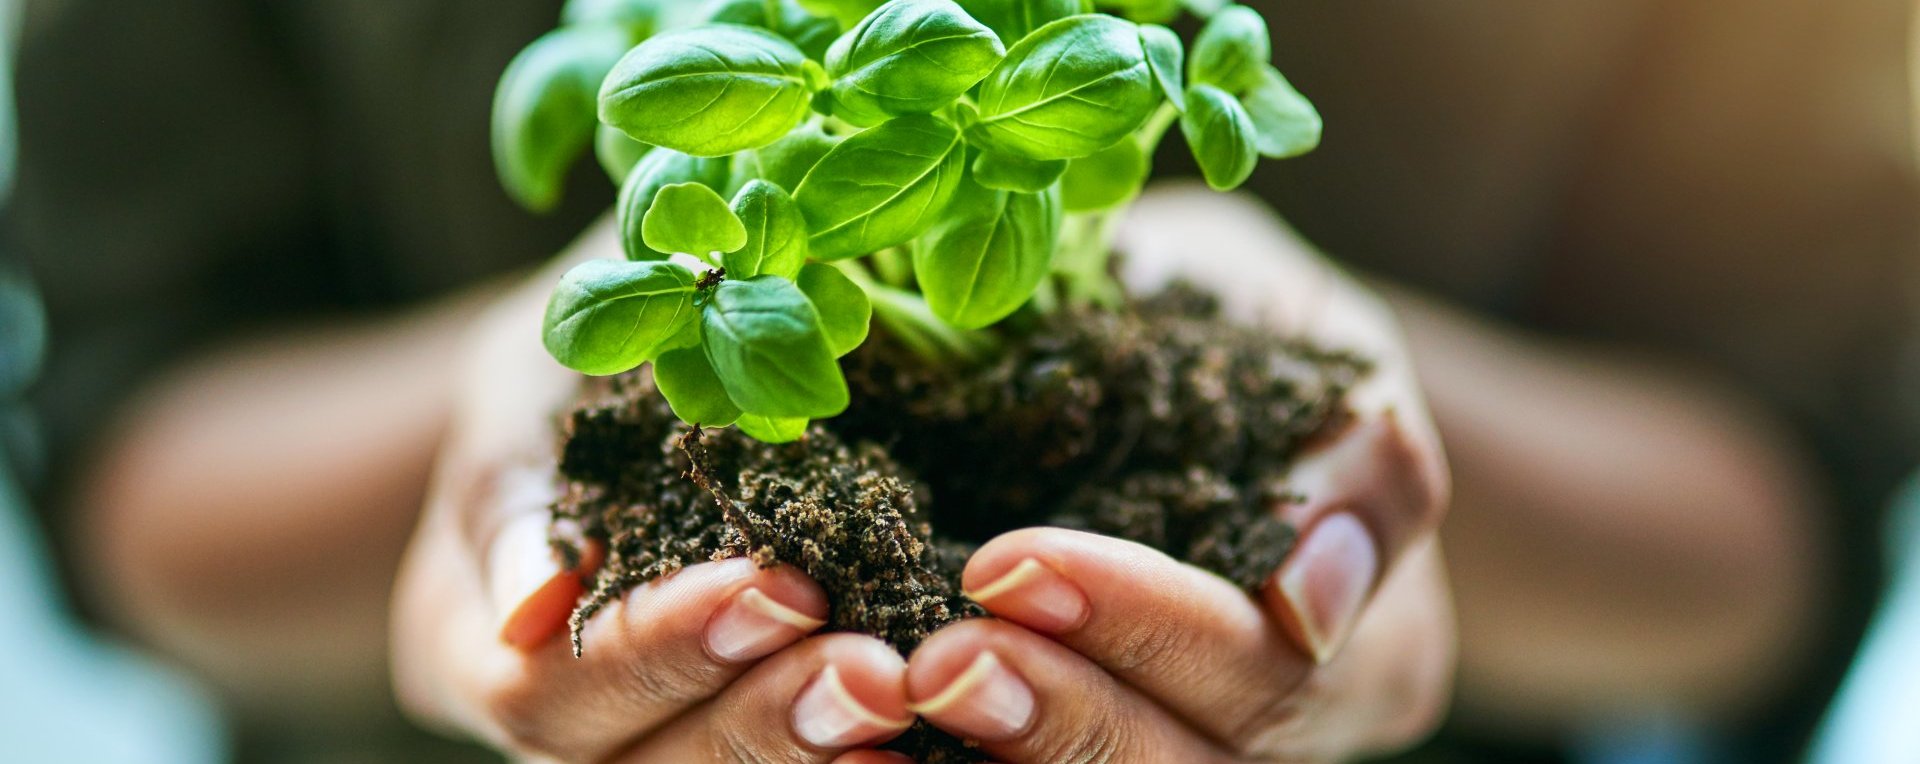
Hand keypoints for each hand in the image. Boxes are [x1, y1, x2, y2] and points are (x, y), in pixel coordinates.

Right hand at [390, 221, 912, 762]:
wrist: (648, 361)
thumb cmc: (582, 340)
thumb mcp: (532, 367)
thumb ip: (520, 469)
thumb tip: (533, 608)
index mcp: (462, 634)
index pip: (544, 686)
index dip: (662, 649)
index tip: (780, 589)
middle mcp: (543, 715)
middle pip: (631, 761)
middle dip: (759, 719)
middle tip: (876, 672)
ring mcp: (632, 736)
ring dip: (810, 744)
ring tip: (907, 696)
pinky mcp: (720, 719)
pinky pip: (784, 757)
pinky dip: (849, 751)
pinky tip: (923, 735)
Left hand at [903, 186, 1455, 762]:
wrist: (1189, 358)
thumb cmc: (1254, 325)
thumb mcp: (1323, 336)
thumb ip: (1354, 451)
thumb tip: (1310, 600)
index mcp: (1375, 644)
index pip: (1265, 667)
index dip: (1145, 625)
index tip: (1016, 563)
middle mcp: (1292, 729)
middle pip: (1185, 759)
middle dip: (1058, 714)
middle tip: (937, 665)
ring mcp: (1195, 745)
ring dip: (1002, 747)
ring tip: (892, 694)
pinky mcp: (1096, 737)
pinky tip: (869, 746)